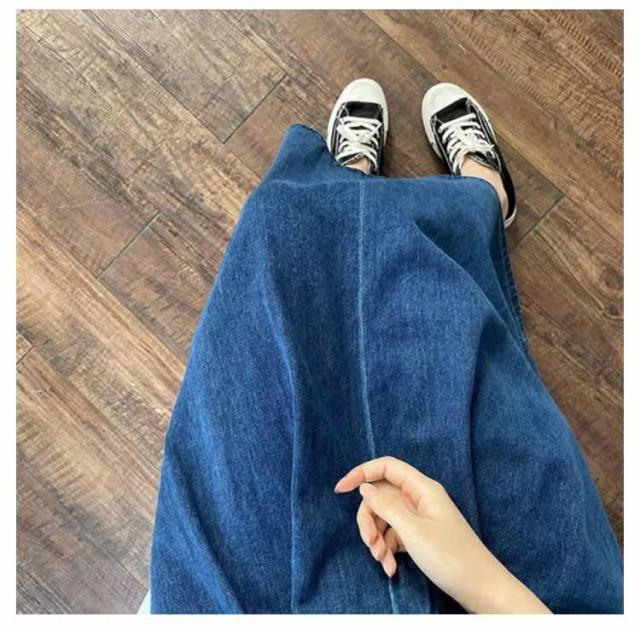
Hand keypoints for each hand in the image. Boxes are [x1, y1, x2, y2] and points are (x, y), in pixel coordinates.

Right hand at [334, 456, 549, 613]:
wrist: (480, 587)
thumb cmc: (450, 556)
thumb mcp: (412, 531)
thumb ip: (386, 506)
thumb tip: (364, 487)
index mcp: (421, 488)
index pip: (386, 467)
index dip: (361, 472)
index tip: (340, 489)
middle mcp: (419, 498)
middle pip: (381, 496)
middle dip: (369, 520)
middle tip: (370, 545)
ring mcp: (419, 517)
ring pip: (385, 517)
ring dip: (377, 538)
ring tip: (383, 561)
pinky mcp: (419, 535)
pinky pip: (394, 534)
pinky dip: (388, 549)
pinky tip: (391, 569)